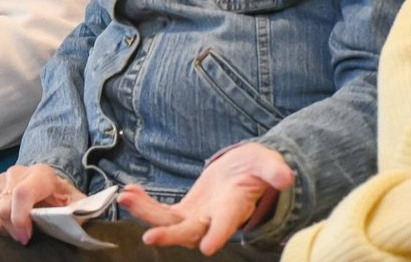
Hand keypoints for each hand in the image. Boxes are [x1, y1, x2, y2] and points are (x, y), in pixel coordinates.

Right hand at [0, 164, 85, 244]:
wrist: (48, 188)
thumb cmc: (62, 200)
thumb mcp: (77, 204)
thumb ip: (81, 210)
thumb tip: (80, 218)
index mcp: (41, 174)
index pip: (22, 193)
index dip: (20, 219)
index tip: (26, 237)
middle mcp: (16, 172)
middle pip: (3, 208)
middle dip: (14, 230)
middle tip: (26, 237)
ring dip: (4, 229)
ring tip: (19, 228)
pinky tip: (6, 223)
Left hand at [119, 143, 293, 256]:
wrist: (244, 172)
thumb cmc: (257, 169)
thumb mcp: (267, 164)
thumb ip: (273, 171)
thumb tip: (285, 177)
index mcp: (234, 208)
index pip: (227, 224)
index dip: (218, 235)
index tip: (208, 247)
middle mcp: (214, 218)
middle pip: (190, 232)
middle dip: (170, 236)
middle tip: (150, 237)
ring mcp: (198, 217)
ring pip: (169, 222)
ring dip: (146, 214)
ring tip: (125, 198)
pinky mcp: (186, 210)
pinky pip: (162, 212)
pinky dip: (144, 203)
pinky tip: (129, 192)